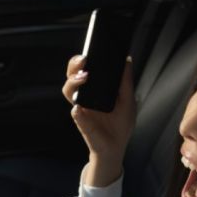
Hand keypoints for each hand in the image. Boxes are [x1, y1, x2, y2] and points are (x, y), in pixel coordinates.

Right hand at [61, 55, 135, 184]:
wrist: (115, 147)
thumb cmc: (120, 125)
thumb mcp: (128, 100)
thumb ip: (125, 81)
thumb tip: (126, 59)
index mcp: (95, 88)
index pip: (85, 68)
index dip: (83, 58)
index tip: (90, 49)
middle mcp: (85, 95)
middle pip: (72, 75)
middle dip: (74, 64)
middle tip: (84, 60)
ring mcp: (81, 107)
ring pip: (68, 89)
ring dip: (73, 81)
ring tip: (84, 77)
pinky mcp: (81, 121)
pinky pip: (75, 113)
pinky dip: (77, 110)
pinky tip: (79, 107)